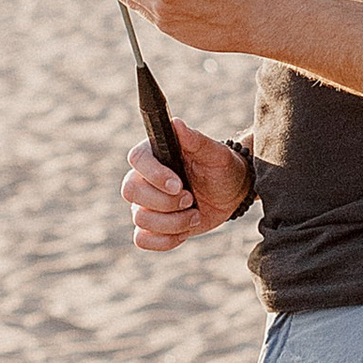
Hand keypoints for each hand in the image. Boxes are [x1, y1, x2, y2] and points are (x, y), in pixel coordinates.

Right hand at [124, 120, 250, 250]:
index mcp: (155, 154)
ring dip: (173, 222)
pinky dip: (166, 240)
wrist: (231, 193)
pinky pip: (142, 239)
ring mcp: (145, 204)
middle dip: (165, 202)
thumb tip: (176, 123)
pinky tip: (185, 229)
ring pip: (140, 219)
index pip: (136, 160)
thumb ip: (195, 140)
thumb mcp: (215, 153)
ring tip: (195, 214)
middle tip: (190, 198)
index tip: (178, 184)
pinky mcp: (151, 226)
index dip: (154, 175)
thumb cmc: (222, 167)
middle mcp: (143, 178)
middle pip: (131, 192)